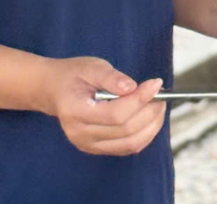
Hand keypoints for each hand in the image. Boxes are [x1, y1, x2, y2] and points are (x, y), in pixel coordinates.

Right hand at [43, 57, 166, 155]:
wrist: (55, 90)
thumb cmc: (74, 76)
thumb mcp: (91, 67)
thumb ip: (111, 77)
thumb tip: (133, 88)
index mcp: (75, 111)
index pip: (115, 114)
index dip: (140, 100)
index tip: (156, 83)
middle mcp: (79, 133)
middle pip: (125, 130)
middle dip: (149, 112)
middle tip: (161, 95)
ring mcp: (87, 145)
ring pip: (130, 143)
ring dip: (151, 126)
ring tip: (158, 106)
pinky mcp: (96, 149)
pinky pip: (127, 148)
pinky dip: (144, 135)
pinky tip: (150, 119)